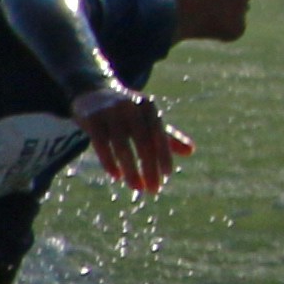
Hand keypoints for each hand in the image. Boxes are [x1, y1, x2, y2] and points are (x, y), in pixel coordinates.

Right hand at [79, 89, 196, 195]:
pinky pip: (102, 144)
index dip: (164, 154)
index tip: (167, 175)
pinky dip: (109, 162)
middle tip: (154, 190)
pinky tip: (116, 177)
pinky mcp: (92, 119)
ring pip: (122, 146)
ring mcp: (110, 112)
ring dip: (131, 170)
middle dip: (149, 168)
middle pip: (143, 143)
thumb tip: (191, 151)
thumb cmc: (126, 112)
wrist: (92, 93)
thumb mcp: (147, 120)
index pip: (159, 134)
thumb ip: (167, 136)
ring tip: (137, 188)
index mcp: (148, 107)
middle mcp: (130, 107)